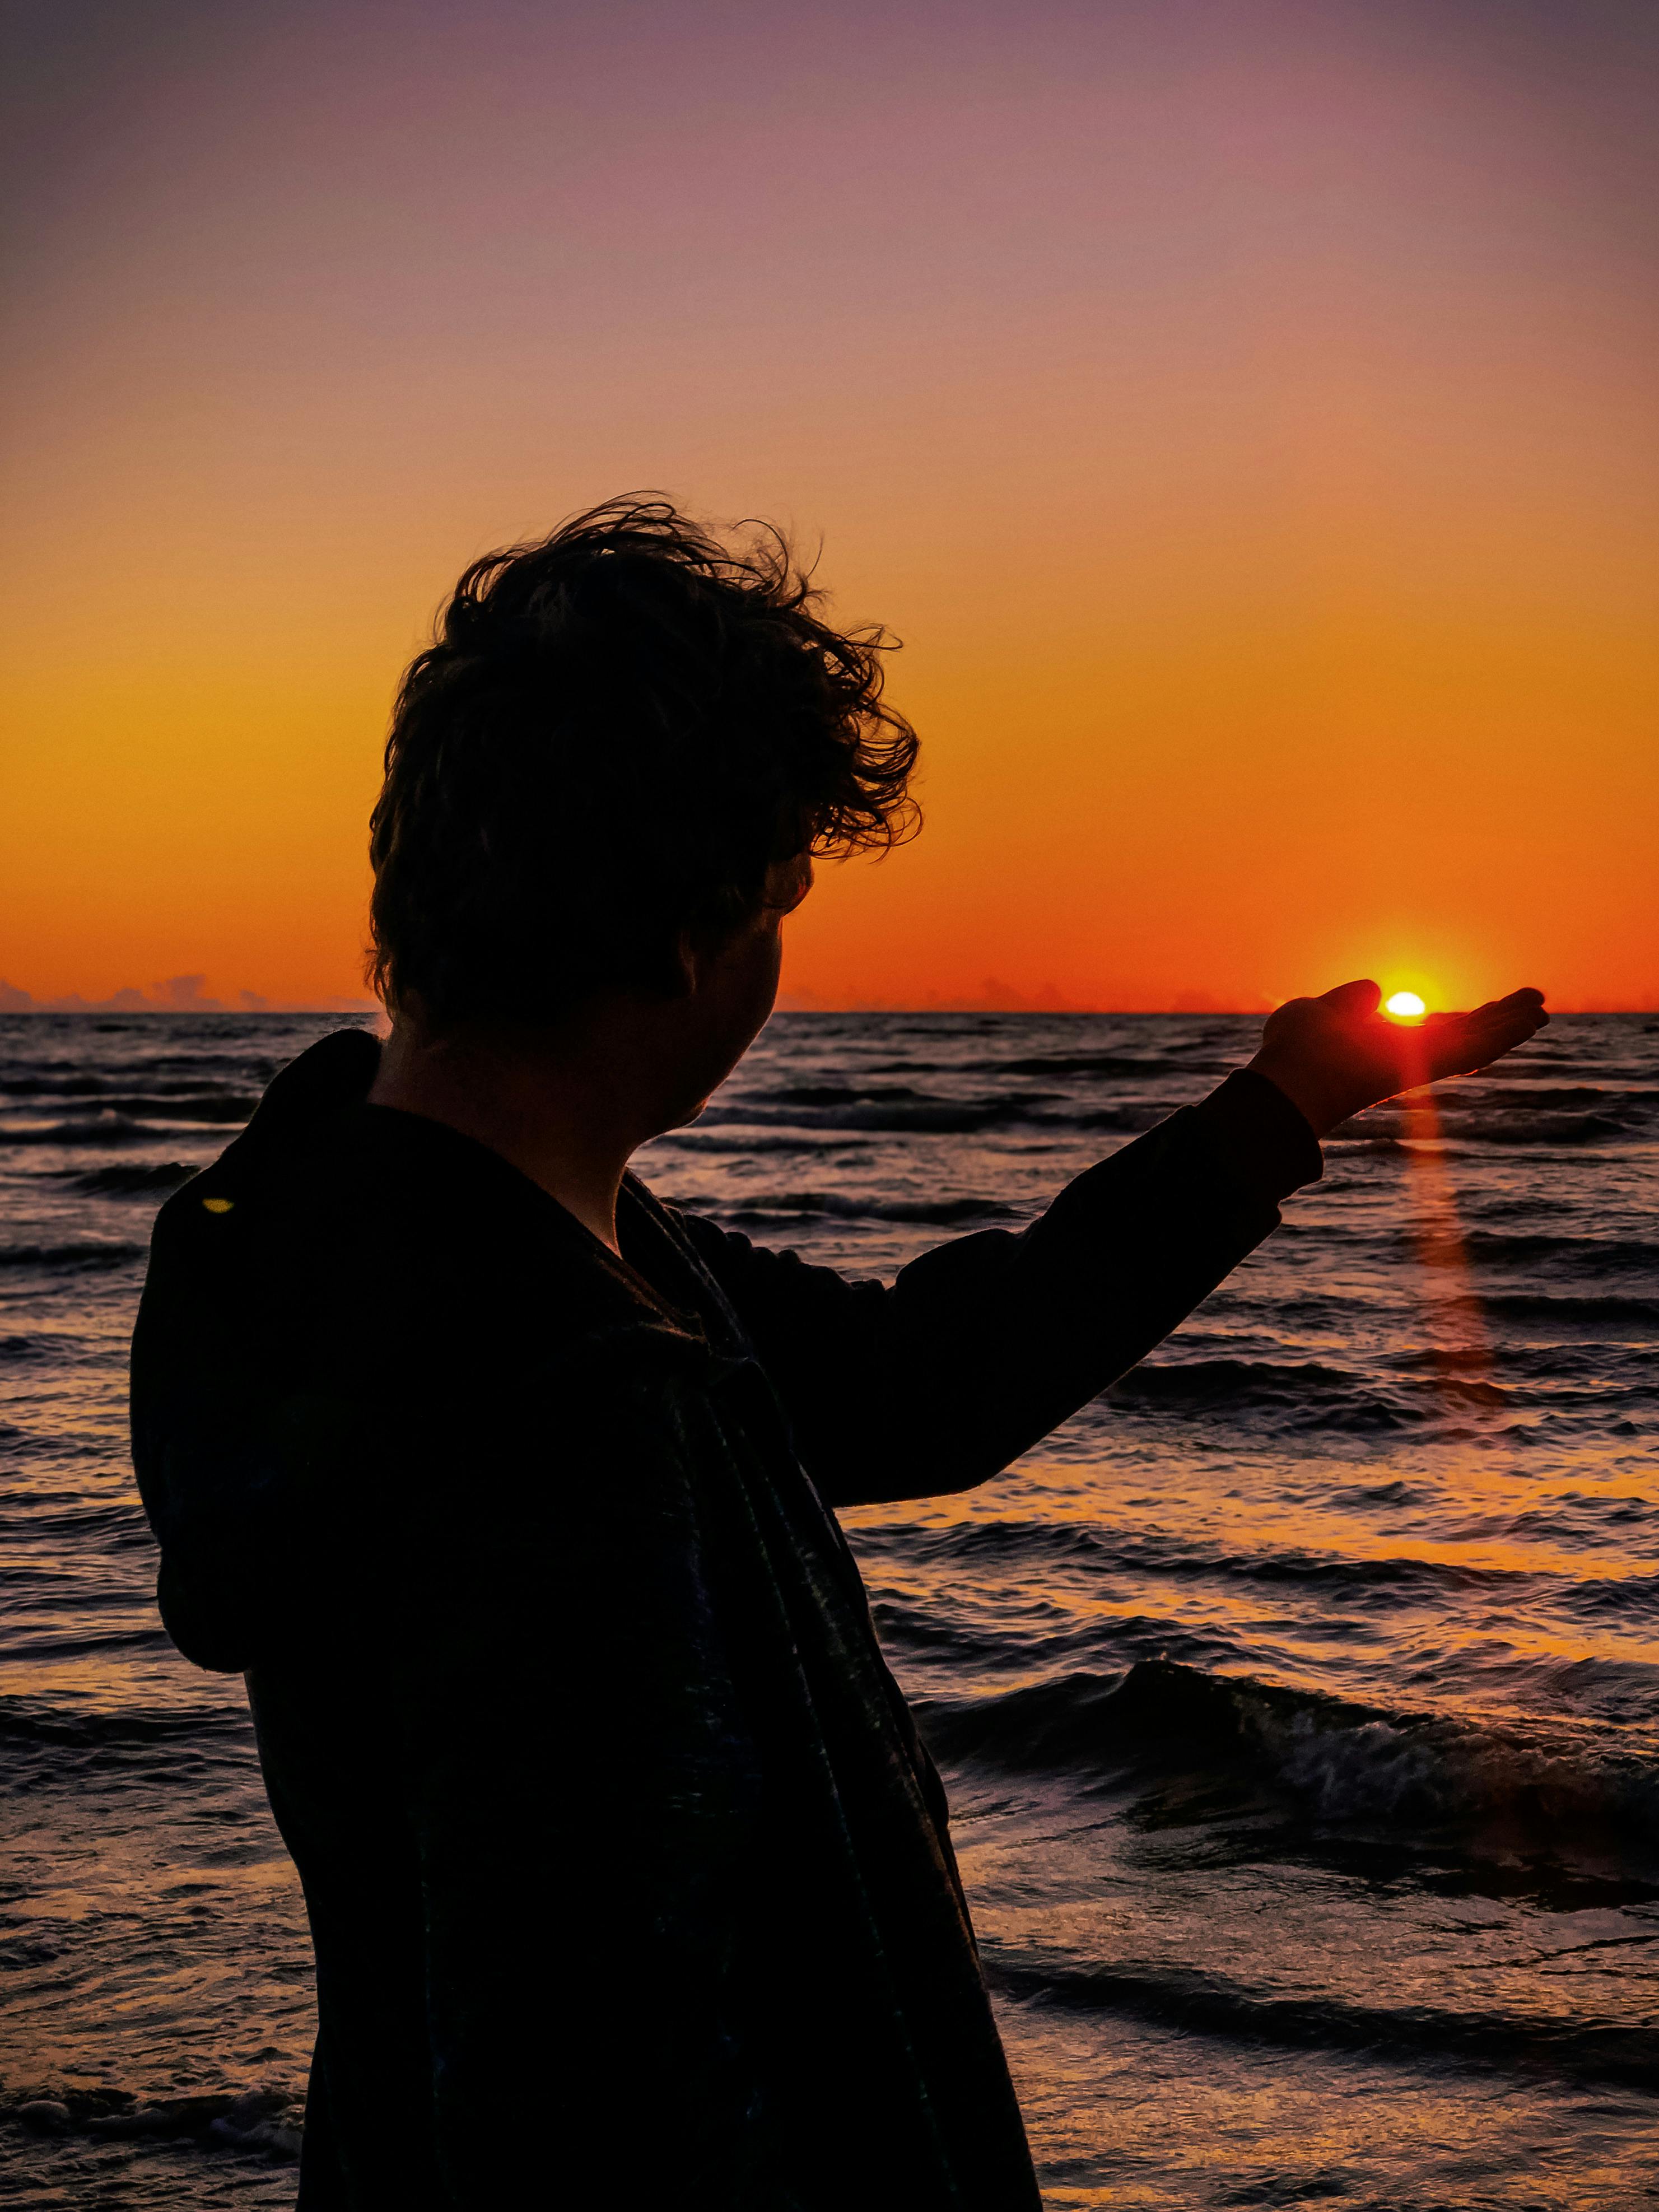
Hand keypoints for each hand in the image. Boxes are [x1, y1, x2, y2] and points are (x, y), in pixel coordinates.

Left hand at [1247, 979, 1547, 1137]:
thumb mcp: (1321, 1011)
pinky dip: (1506, 1036)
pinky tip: (1532, 1022)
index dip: (1461, 1020)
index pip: (1433, 1031)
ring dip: (1512, 1025)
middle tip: (1533, 1006)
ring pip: (1478, 1044)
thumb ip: (1350, 1001)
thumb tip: (1377, 990)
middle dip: (1498, 1020)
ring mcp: (1421, 1062)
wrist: (1290, 1076)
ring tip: (1544, 1010)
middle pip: (1465, 1035)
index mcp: (1385, 1044)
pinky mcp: (1429, 1064)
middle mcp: (1409, 1057)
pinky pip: (1475, 1051)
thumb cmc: (1294, 1051)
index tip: (1485, 1010)